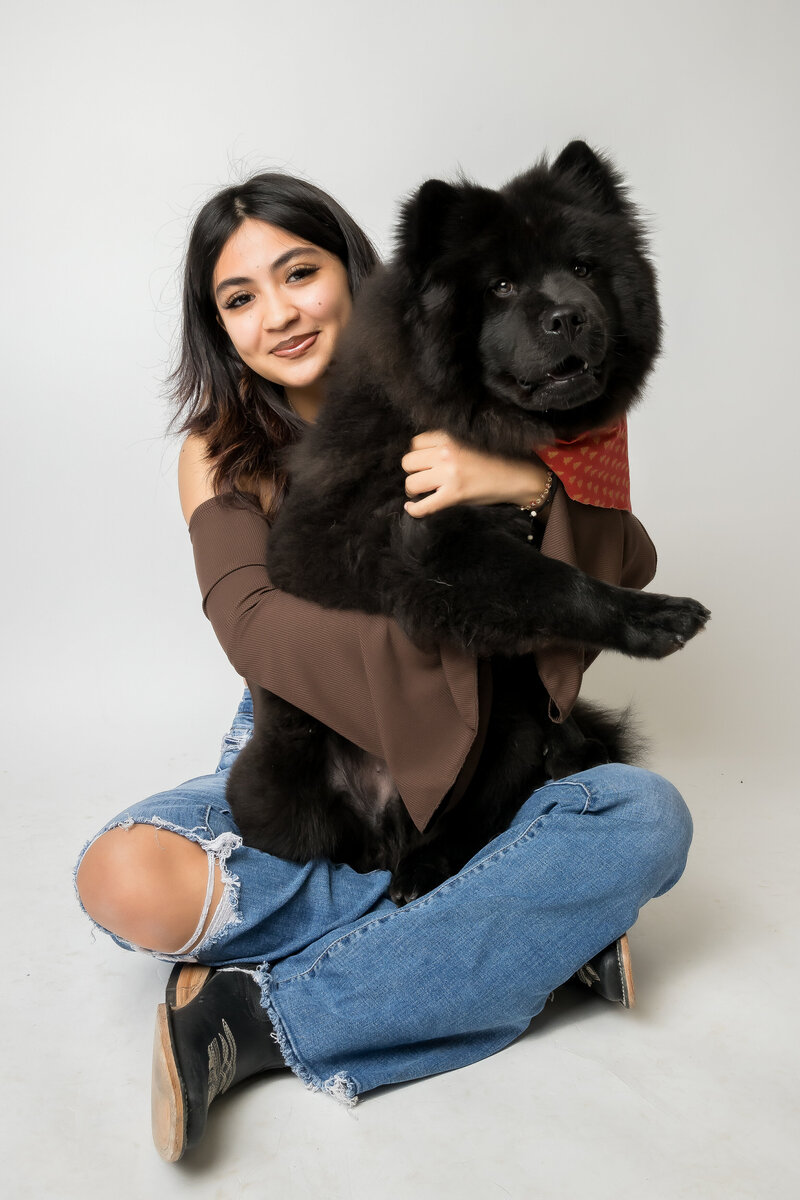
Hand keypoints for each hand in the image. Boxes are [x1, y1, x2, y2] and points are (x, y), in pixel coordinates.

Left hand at [401, 430, 549, 516]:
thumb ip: (444, 445)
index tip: (423, 463)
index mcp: (449, 437)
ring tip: (421, 492)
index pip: (415, 443)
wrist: (517, 476)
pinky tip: (413, 508)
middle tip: (422, 478)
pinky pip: (423, 506)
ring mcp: (449, 474)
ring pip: (411, 483)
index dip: (417, 455)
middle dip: (413, 471)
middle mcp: (446, 453)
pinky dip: (414, 510)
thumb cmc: (494, 459)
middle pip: (408, 462)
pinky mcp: (454, 495)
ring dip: (414, 489)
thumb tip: (419, 456)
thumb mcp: (467, 442)